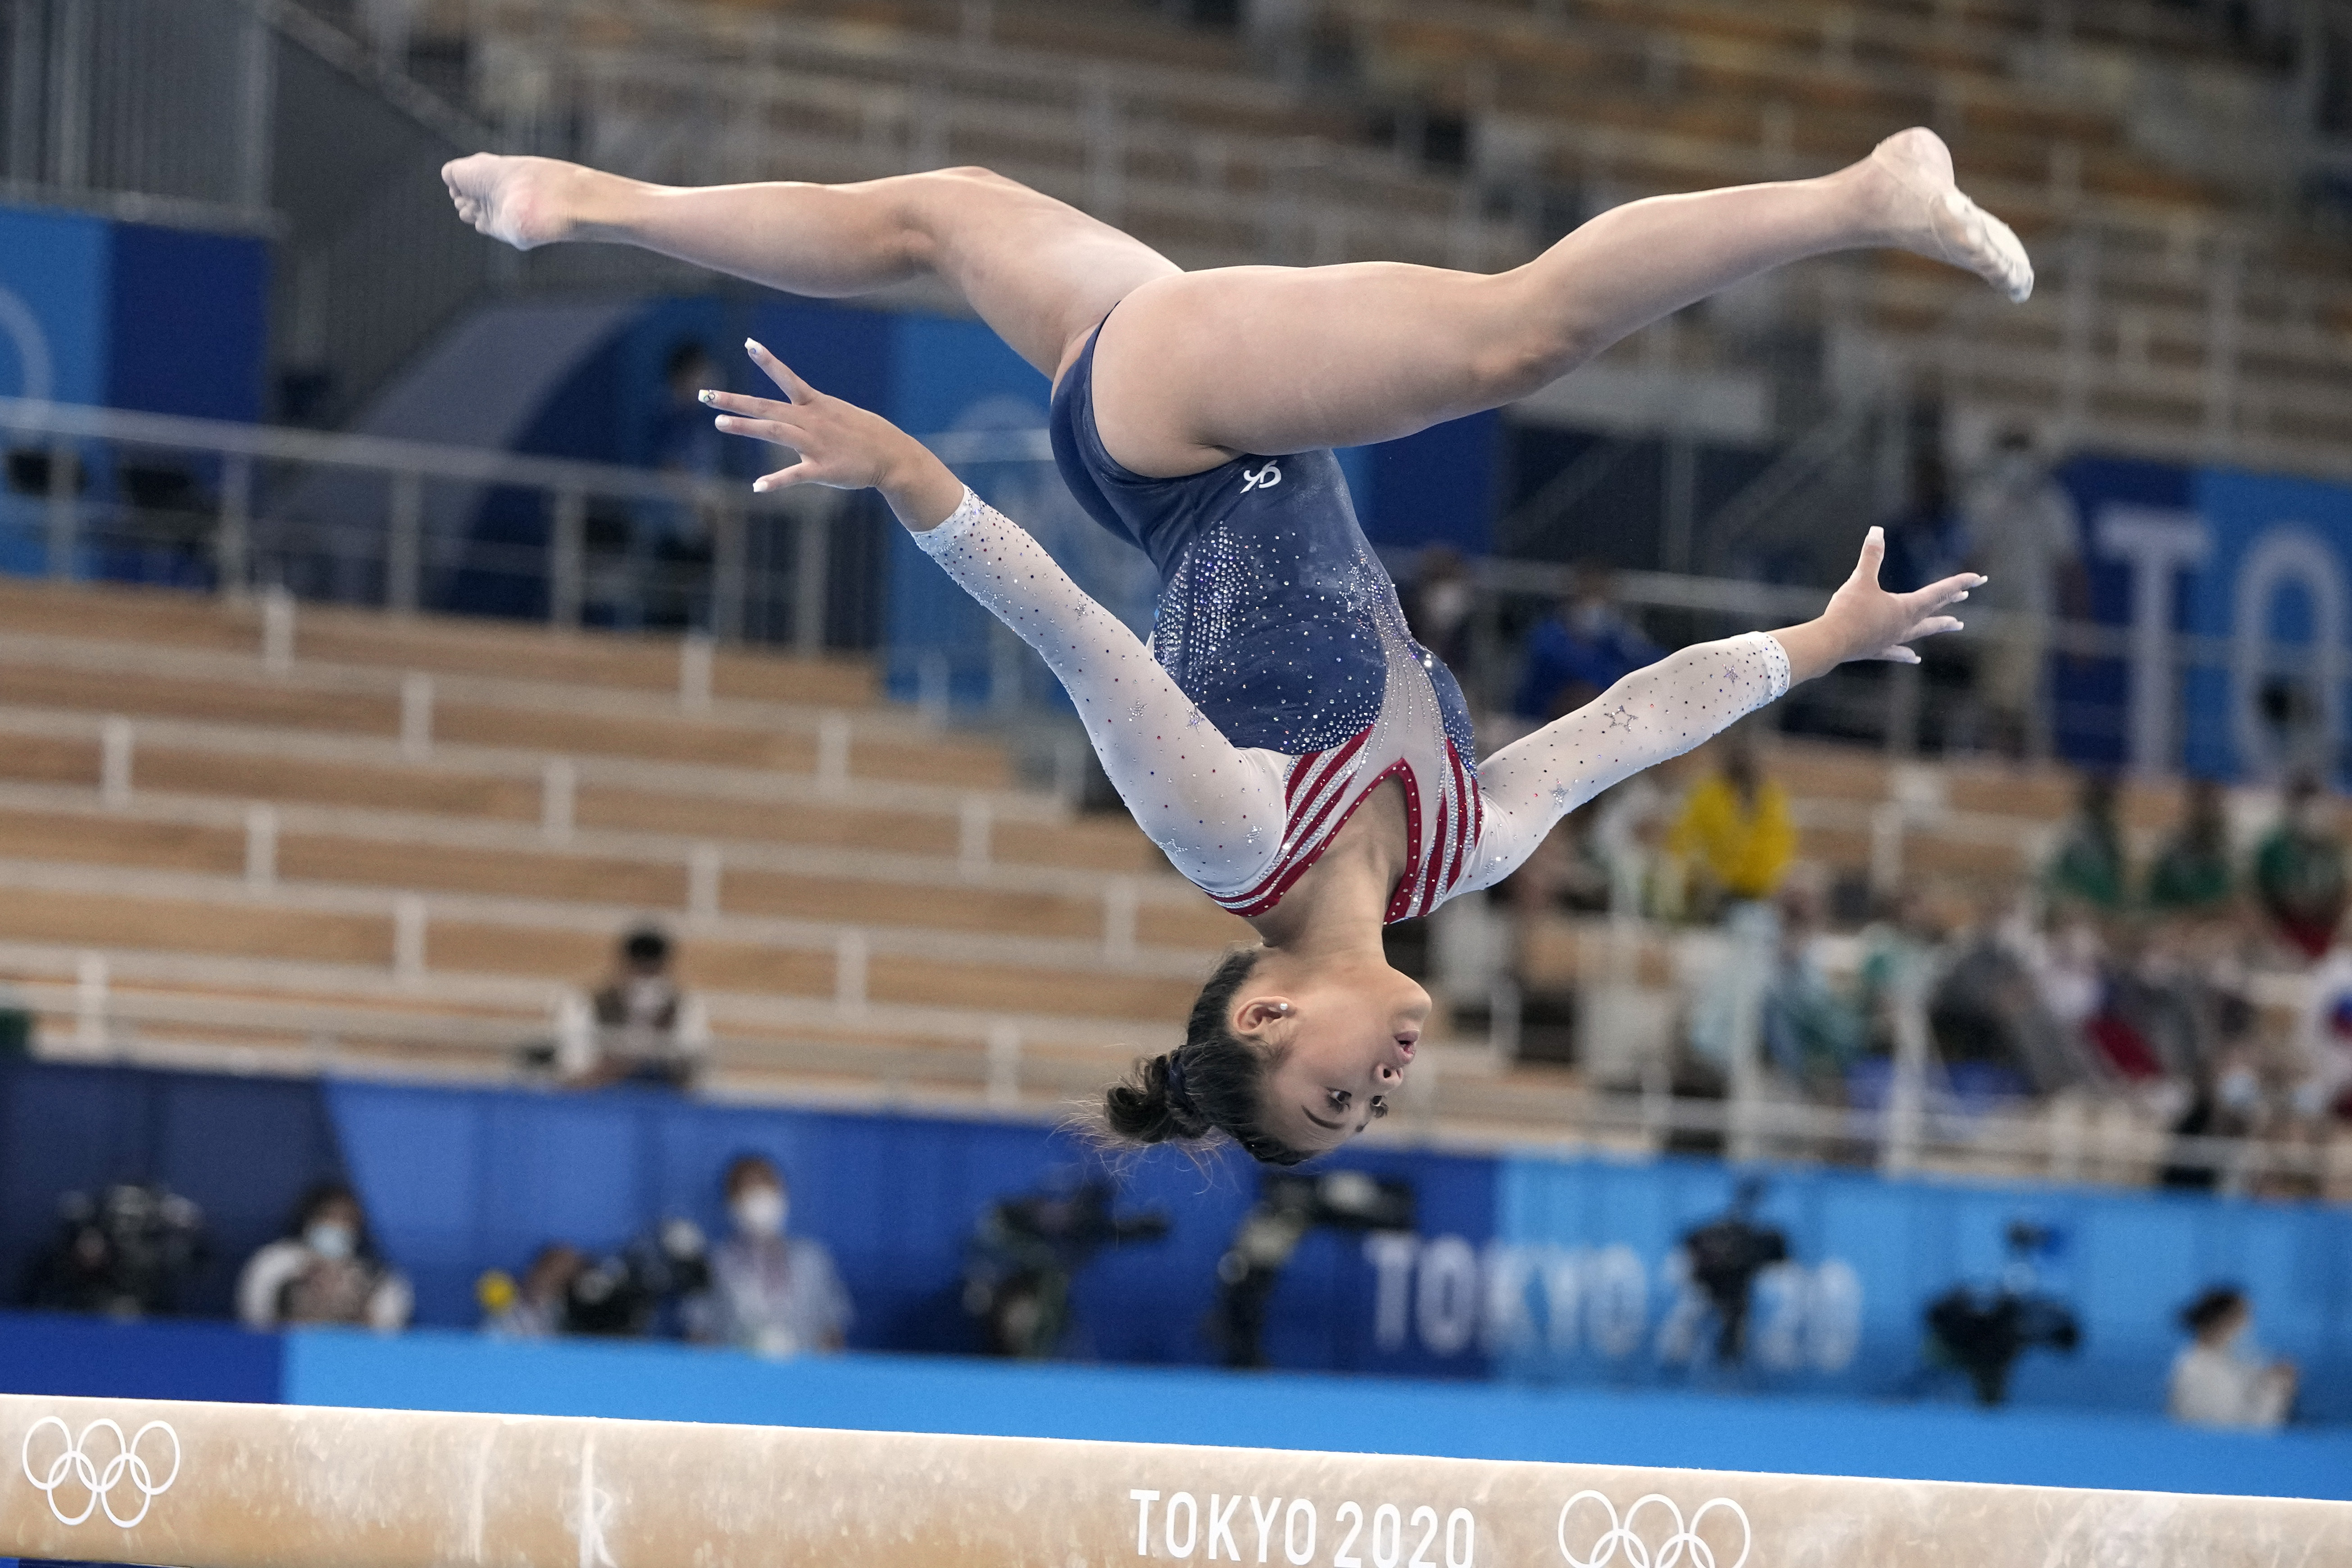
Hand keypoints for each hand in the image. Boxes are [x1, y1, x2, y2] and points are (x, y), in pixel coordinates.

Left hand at [700, 340, 963, 526]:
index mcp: (816, 405)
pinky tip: (757, 486)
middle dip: (734, 400)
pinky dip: (776, 481)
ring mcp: (815, 444)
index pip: (787, 378)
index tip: (747, 343)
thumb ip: (813, 411)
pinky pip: (795, 475)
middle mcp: (811, 420)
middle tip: (704, 395)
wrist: (893, 456)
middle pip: (766, 406)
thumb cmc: (866, 435)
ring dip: (746, 428)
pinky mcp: (822, 468)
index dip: (767, 360)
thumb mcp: (839, 414)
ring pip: (774, 432)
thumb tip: (798, 408)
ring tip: (719, 423)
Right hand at [1774, 528, 1980, 682]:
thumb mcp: (1860, 579)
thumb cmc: (1849, 610)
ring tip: (1956, 624)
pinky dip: (1906, 654)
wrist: (1831, 641)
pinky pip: (1897, 652)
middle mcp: (1905, 625)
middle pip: (1934, 610)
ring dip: (1938, 625)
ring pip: (1922, 631)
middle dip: (1951, 600)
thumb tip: (1877, 531)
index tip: (1979, 578)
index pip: (1939, 592)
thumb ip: (1871, 556)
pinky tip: (1915, 658)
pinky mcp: (1877, 650)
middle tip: (1967, 594)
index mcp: (1906, 607)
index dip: (1959, 583)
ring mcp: (1893, 639)